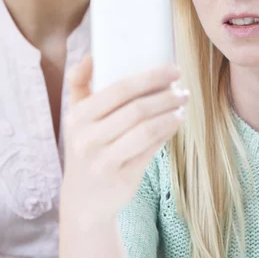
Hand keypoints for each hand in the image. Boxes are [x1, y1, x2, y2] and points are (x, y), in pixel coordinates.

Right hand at [60, 55, 187, 227]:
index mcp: (79, 117)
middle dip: (166, 96)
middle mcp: (88, 138)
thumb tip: (90, 56)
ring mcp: (104, 160)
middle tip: (182, 89)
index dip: (150, 77)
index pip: (118, 90)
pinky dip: (166, 133)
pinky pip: (150, 151)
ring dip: (170, 114)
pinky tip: (175, 123)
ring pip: (146, 130)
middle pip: (136, 109)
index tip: (173, 69)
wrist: (83, 201)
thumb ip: (79, 85)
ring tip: (182, 105)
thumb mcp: (76, 118)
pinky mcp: (121, 178)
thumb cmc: (86, 147)